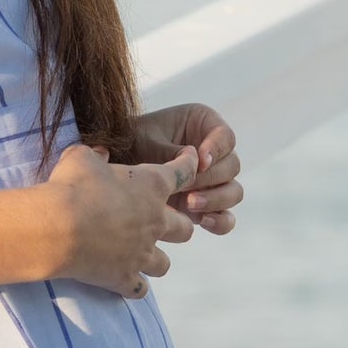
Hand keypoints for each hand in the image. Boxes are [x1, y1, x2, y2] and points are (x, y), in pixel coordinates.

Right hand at [43, 141, 198, 297]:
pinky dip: (133, 285)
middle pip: (185, 229)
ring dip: (155, 259)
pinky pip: (140, 289)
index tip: (192, 162)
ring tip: (142, 255)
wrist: (59, 228)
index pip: (184, 172)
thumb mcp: (81, 158)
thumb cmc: (72, 186)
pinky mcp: (125, 277)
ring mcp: (142, 252)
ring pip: (164, 264)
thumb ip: (95, 155)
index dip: (189, 165)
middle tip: (161, 223)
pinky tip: (123, 279)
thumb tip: (99, 153)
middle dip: (178, 225)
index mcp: (152, 186)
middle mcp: (155, 221)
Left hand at [129, 104, 243, 236]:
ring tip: (189, 204)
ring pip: (233, 192)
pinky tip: (203, 222)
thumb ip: (172, 152)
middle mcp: (213, 152)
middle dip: (210, 178)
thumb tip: (196, 163)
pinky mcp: (207, 205)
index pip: (225, 137)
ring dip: (216, 199)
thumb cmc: (130, 144)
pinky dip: (220, 222)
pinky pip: (225, 217)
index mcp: (203, 124)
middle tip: (187, 186)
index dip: (217, 149)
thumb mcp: (147, 141)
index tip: (200, 162)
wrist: (114, 168)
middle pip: (232, 166)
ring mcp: (211, 181)